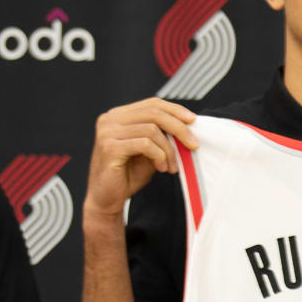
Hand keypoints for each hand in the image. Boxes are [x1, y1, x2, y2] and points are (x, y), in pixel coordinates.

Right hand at [85, 99, 198, 221]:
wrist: (108, 198)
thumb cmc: (128, 174)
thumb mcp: (150, 151)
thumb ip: (161, 136)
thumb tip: (188, 127)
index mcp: (119, 116)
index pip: (152, 103)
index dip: (175, 110)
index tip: (193, 120)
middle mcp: (110, 119)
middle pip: (154, 114)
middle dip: (179, 129)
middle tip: (194, 145)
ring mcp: (107, 132)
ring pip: (152, 130)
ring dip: (169, 150)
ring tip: (172, 167)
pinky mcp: (109, 147)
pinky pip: (145, 144)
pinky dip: (159, 156)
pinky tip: (161, 168)